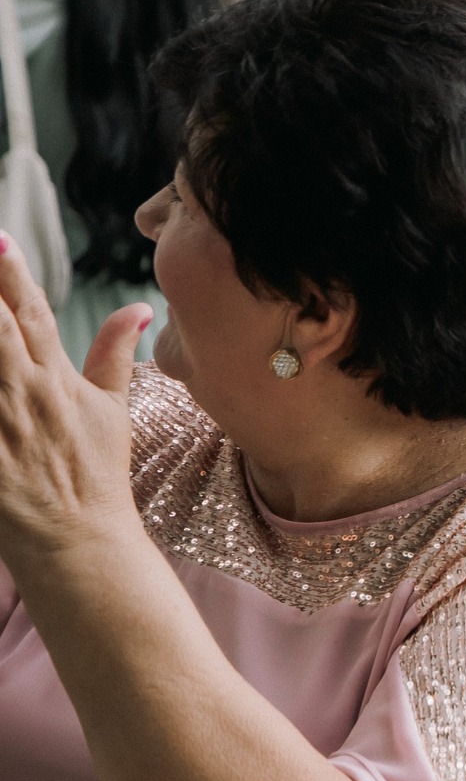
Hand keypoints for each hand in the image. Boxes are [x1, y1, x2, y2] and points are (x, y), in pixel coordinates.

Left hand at [0, 233, 150, 568]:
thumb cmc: (95, 476)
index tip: (0, 239)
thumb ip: (115, 354)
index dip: (16, 274)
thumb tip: (137, 309)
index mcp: (60, 380)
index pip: (36, 314)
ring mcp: (1, 424)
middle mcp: (28, 394)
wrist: (82, 541)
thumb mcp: (112, 411)